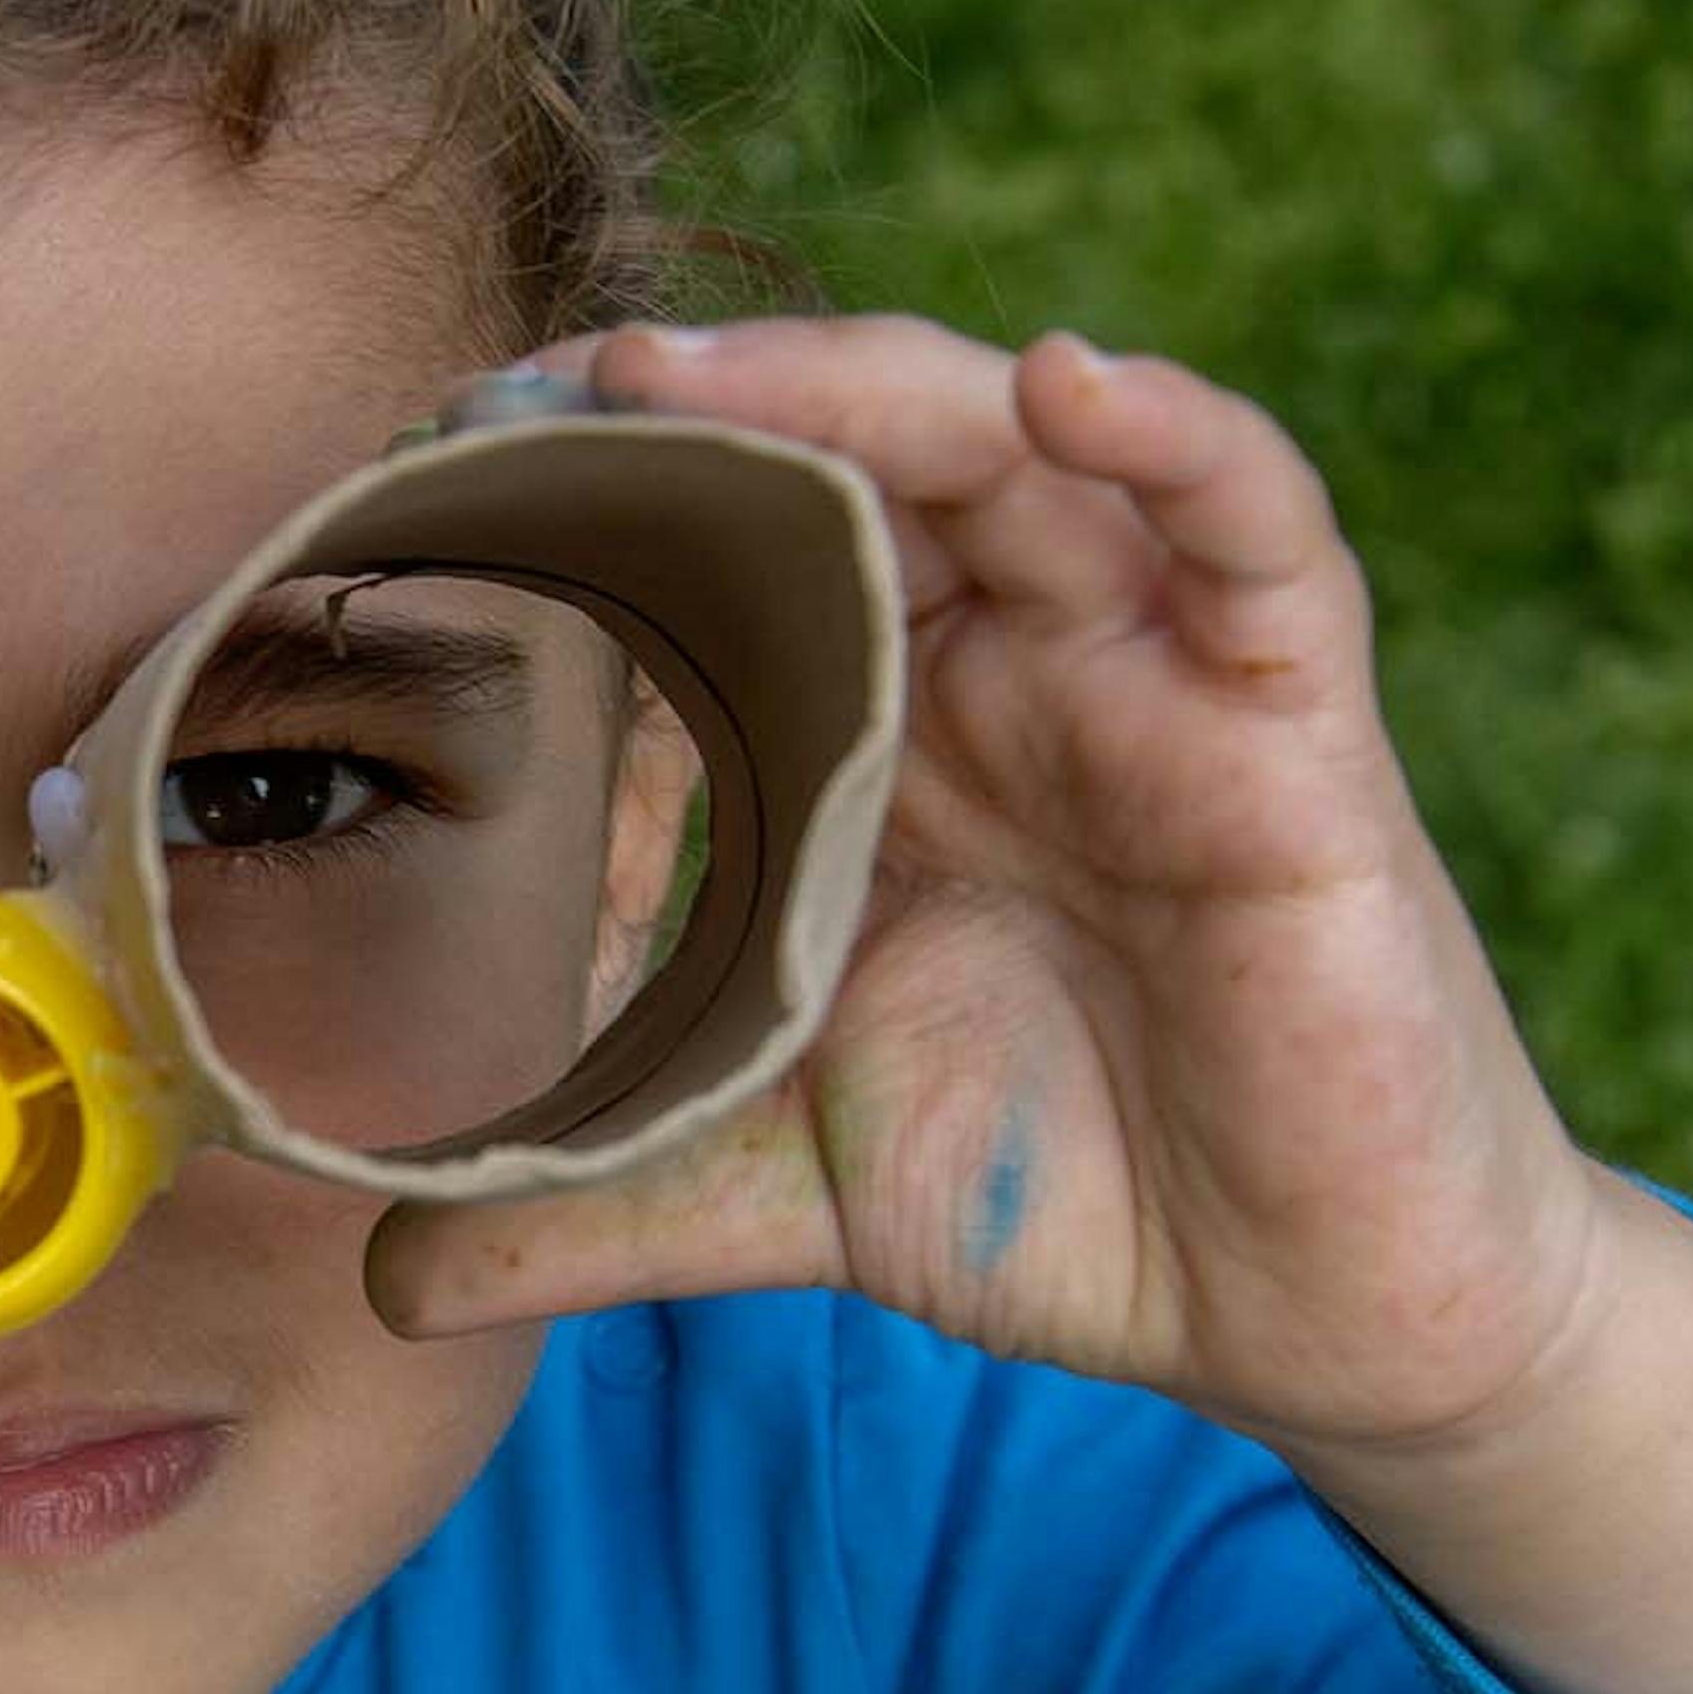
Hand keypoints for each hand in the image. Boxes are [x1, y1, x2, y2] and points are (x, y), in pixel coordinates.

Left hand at [356, 312, 1635, 1475]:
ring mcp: (1149, 675)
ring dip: (855, 381)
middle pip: (846, 456)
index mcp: (878, 732)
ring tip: (685, 372)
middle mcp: (1006, 666)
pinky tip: (1074, 384)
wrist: (1309, 1321)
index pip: (729, 552)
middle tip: (517, 394)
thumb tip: (382, 1276)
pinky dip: (1178, 435)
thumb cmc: (1073, 1192)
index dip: (591, 495)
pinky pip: (1257, 527)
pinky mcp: (1293, 723)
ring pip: (1014, 449)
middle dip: (688, 405)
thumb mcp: (789, 1187)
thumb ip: (600, 1201)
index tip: (423, 471)